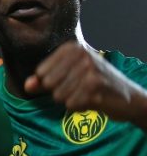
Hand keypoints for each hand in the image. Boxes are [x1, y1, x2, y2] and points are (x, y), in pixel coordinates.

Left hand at [25, 42, 146, 124]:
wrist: (128, 97)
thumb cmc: (94, 85)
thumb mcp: (68, 78)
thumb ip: (43, 81)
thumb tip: (27, 85)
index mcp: (72, 48)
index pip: (41, 72)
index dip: (50, 83)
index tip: (69, 80)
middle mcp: (81, 55)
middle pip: (49, 85)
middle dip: (60, 93)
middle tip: (80, 89)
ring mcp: (90, 70)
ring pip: (59, 96)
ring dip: (71, 100)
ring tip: (87, 94)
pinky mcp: (96, 87)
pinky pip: (71, 104)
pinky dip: (80, 107)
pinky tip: (93, 101)